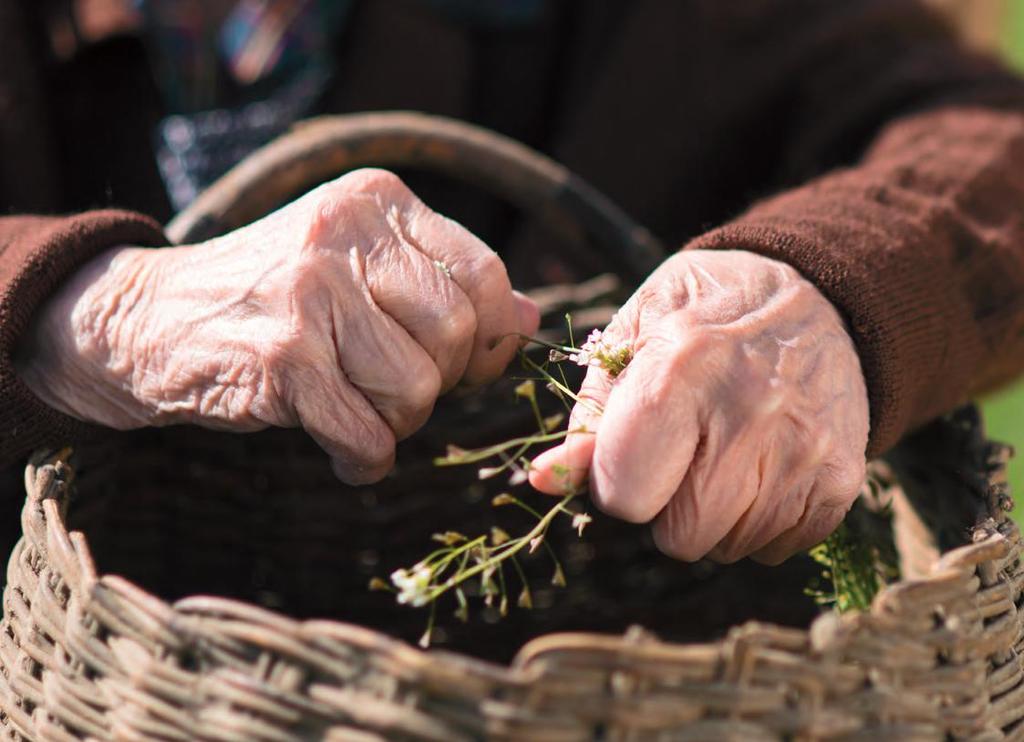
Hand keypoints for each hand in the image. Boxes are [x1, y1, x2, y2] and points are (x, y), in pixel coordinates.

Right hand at [16, 169, 538, 482]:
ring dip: (397, 423)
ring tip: (356, 410)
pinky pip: (368, 435)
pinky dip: (363, 458)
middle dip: (442, 382)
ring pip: (419, 389)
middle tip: (396, 392)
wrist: (147, 318)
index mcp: (376, 200)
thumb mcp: (358, 266)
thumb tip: (534, 316)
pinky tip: (337, 445)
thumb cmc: (271, 298)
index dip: (491, 336)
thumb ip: (444, 284)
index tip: (465, 364)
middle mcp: (346, 234)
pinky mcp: (283, 358)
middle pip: (459, 334)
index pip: (485, 274)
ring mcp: (312, 293)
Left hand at [529, 249, 868, 563]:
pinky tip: (763, 465)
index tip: (635, 450)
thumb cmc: (703, 316)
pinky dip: (759, 520)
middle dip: (666, 506)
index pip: (625, 495)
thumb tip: (544, 482)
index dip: (618, 481)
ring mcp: (803, 452)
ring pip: (728, 548)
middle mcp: (748, 416)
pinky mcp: (840, 480)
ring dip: (713, 516)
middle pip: (680, 535)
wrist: (815, 297)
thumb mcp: (631, 339)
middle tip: (684, 451)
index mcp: (680, 372)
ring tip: (727, 451)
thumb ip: (589, 418)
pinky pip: (776, 548)